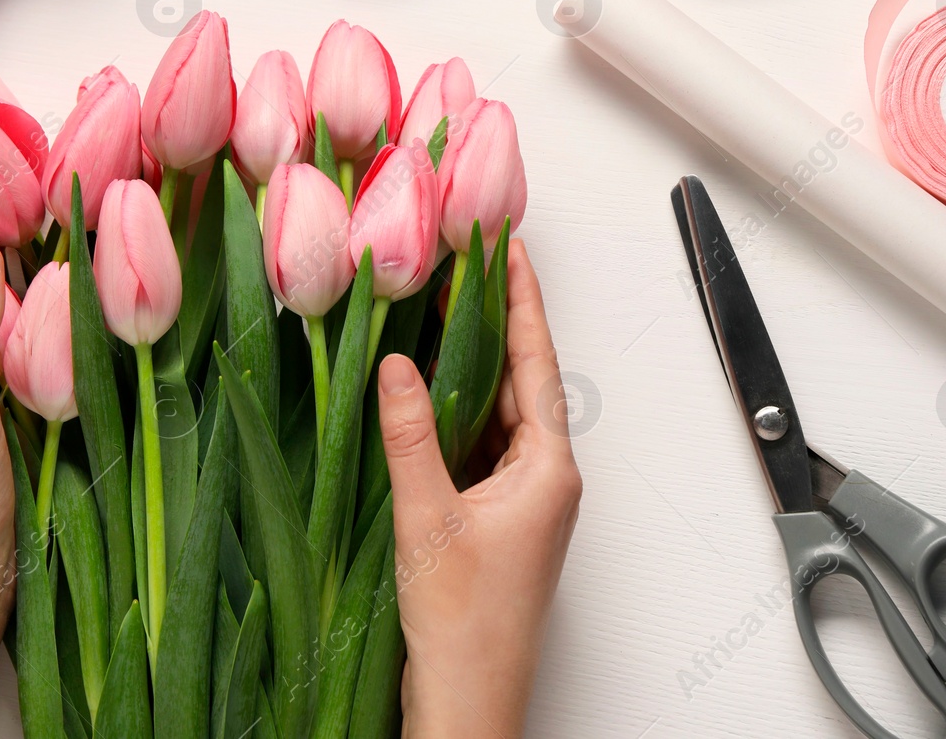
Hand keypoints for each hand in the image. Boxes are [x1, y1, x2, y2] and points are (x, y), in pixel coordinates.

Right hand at [377, 240, 581, 738]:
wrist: (468, 701)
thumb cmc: (464, 627)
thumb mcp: (428, 517)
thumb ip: (409, 436)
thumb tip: (397, 367)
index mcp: (548, 471)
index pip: (535, 364)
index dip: (521, 302)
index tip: (511, 251)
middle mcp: (545, 480)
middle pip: (520, 383)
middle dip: (493, 324)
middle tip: (468, 266)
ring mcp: (523, 501)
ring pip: (497, 415)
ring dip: (471, 368)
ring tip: (441, 312)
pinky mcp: (497, 521)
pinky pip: (479, 447)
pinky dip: (455, 414)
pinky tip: (425, 393)